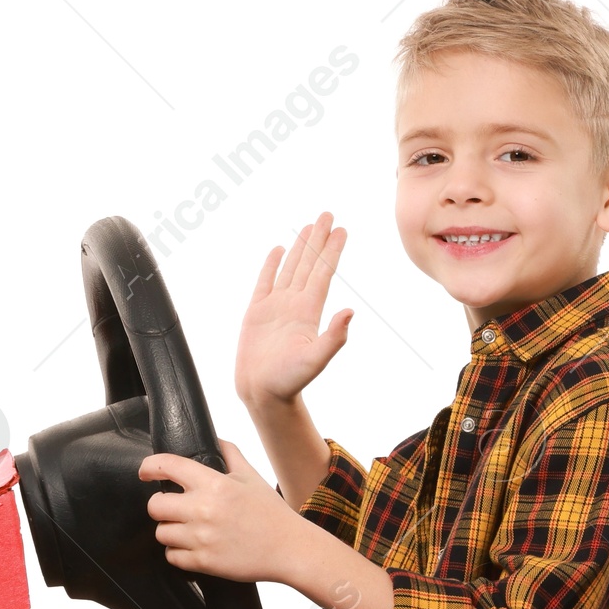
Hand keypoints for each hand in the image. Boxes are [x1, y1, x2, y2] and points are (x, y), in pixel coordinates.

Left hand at [139, 439, 308, 583]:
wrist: (289, 549)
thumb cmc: (271, 513)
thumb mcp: (251, 476)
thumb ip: (229, 454)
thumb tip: (213, 439)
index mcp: (215, 484)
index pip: (167, 466)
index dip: (149, 467)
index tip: (145, 472)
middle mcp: (204, 510)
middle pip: (155, 506)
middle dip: (161, 506)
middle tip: (173, 508)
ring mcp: (202, 538)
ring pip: (161, 533)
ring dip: (170, 530)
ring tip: (185, 529)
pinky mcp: (204, 562)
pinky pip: (172, 556)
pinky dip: (178, 552)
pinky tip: (191, 547)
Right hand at [234, 211, 354, 408]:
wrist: (263, 394)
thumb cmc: (289, 381)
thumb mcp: (316, 360)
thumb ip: (334, 337)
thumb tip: (351, 312)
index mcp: (309, 311)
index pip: (323, 273)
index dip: (332, 250)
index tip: (342, 229)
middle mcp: (295, 304)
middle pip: (309, 264)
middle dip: (319, 239)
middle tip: (328, 214)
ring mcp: (276, 306)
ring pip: (290, 268)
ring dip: (300, 247)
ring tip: (309, 226)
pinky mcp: (257, 312)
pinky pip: (265, 282)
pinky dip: (272, 265)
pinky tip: (279, 250)